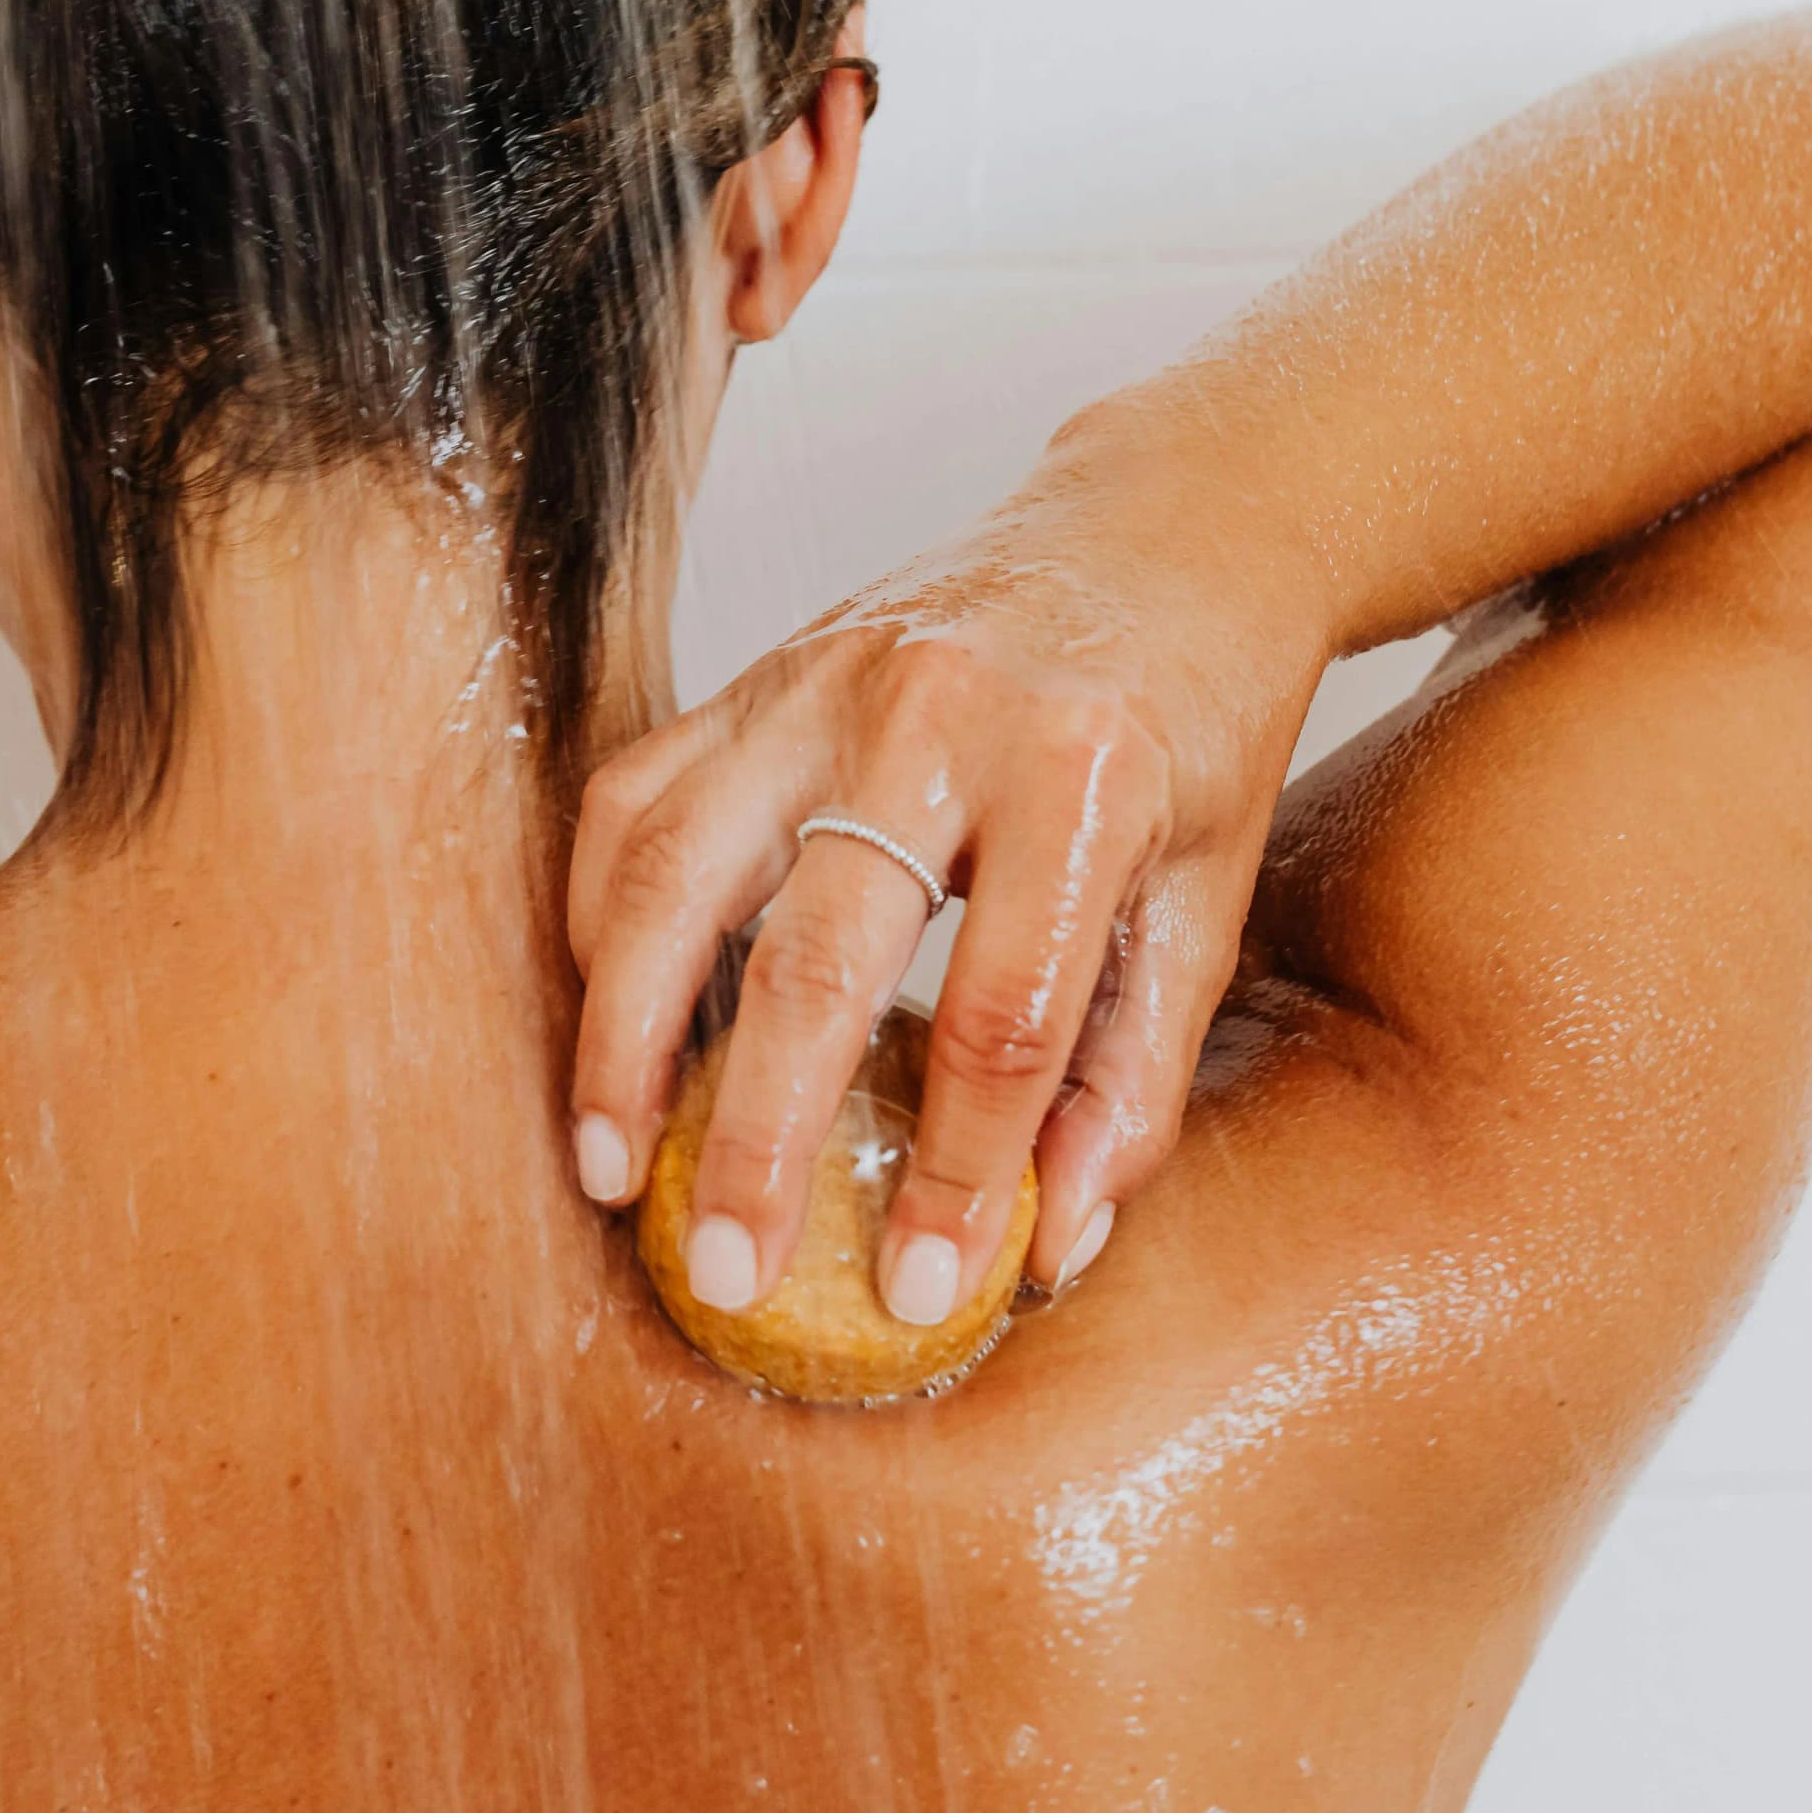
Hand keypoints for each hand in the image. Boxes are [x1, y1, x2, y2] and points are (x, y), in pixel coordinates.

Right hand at [566, 507, 1328, 1329]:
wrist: (1165, 526)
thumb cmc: (1192, 723)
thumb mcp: (1207, 899)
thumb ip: (1131, 1076)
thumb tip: (1048, 1244)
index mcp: (1083, 777)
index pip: (1001, 1017)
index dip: (953, 1170)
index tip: (914, 1287)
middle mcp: (936, 717)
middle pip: (815, 957)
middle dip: (758, 1137)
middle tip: (727, 1269)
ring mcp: (823, 681)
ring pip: (674, 869)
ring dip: (627, 1033)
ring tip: (612, 1166)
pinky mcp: (755, 671)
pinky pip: (635, 799)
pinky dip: (604, 921)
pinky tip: (610, 1021)